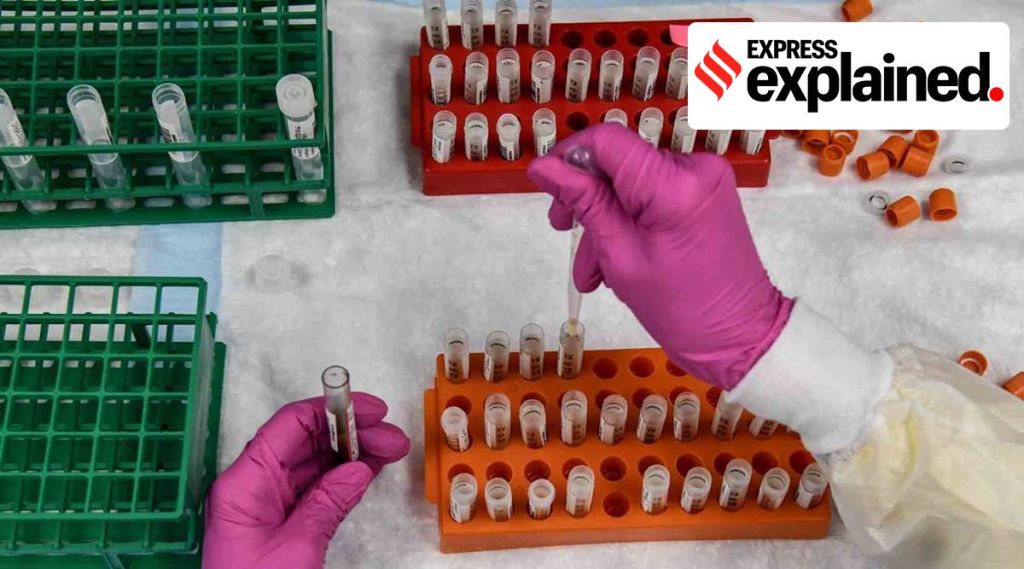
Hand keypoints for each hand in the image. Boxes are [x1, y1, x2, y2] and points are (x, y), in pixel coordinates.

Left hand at [203, 394, 409, 568]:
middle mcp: (252, 486)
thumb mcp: (297, 549)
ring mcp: (265, 505)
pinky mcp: (278, 524)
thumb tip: (358, 469)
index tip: (371, 410)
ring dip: (352, 454)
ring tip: (390, 451)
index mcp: (244, 483)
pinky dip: (342, 477)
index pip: (290, 425)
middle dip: (351, 433)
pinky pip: (312, 488)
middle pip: (304, 441)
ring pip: (312, 463)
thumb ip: (327, 504)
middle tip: (392, 438)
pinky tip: (368, 471)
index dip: (333, 410)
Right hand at [528, 124, 792, 389]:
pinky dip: (630, 221)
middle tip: (563, 228)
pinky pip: (652, 194)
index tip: (548, 184)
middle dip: (586, 197)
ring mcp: (704, 179)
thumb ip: (584, 203)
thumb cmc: (684, 309)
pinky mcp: (705, 193)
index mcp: (674, 185)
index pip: (607, 141)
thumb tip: (545, 167)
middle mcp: (695, 169)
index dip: (569, 157)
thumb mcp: (620, 256)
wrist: (739, 336)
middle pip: (618, 162)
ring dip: (605, 220)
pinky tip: (616, 260)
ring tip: (592, 268)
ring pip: (631, 183)